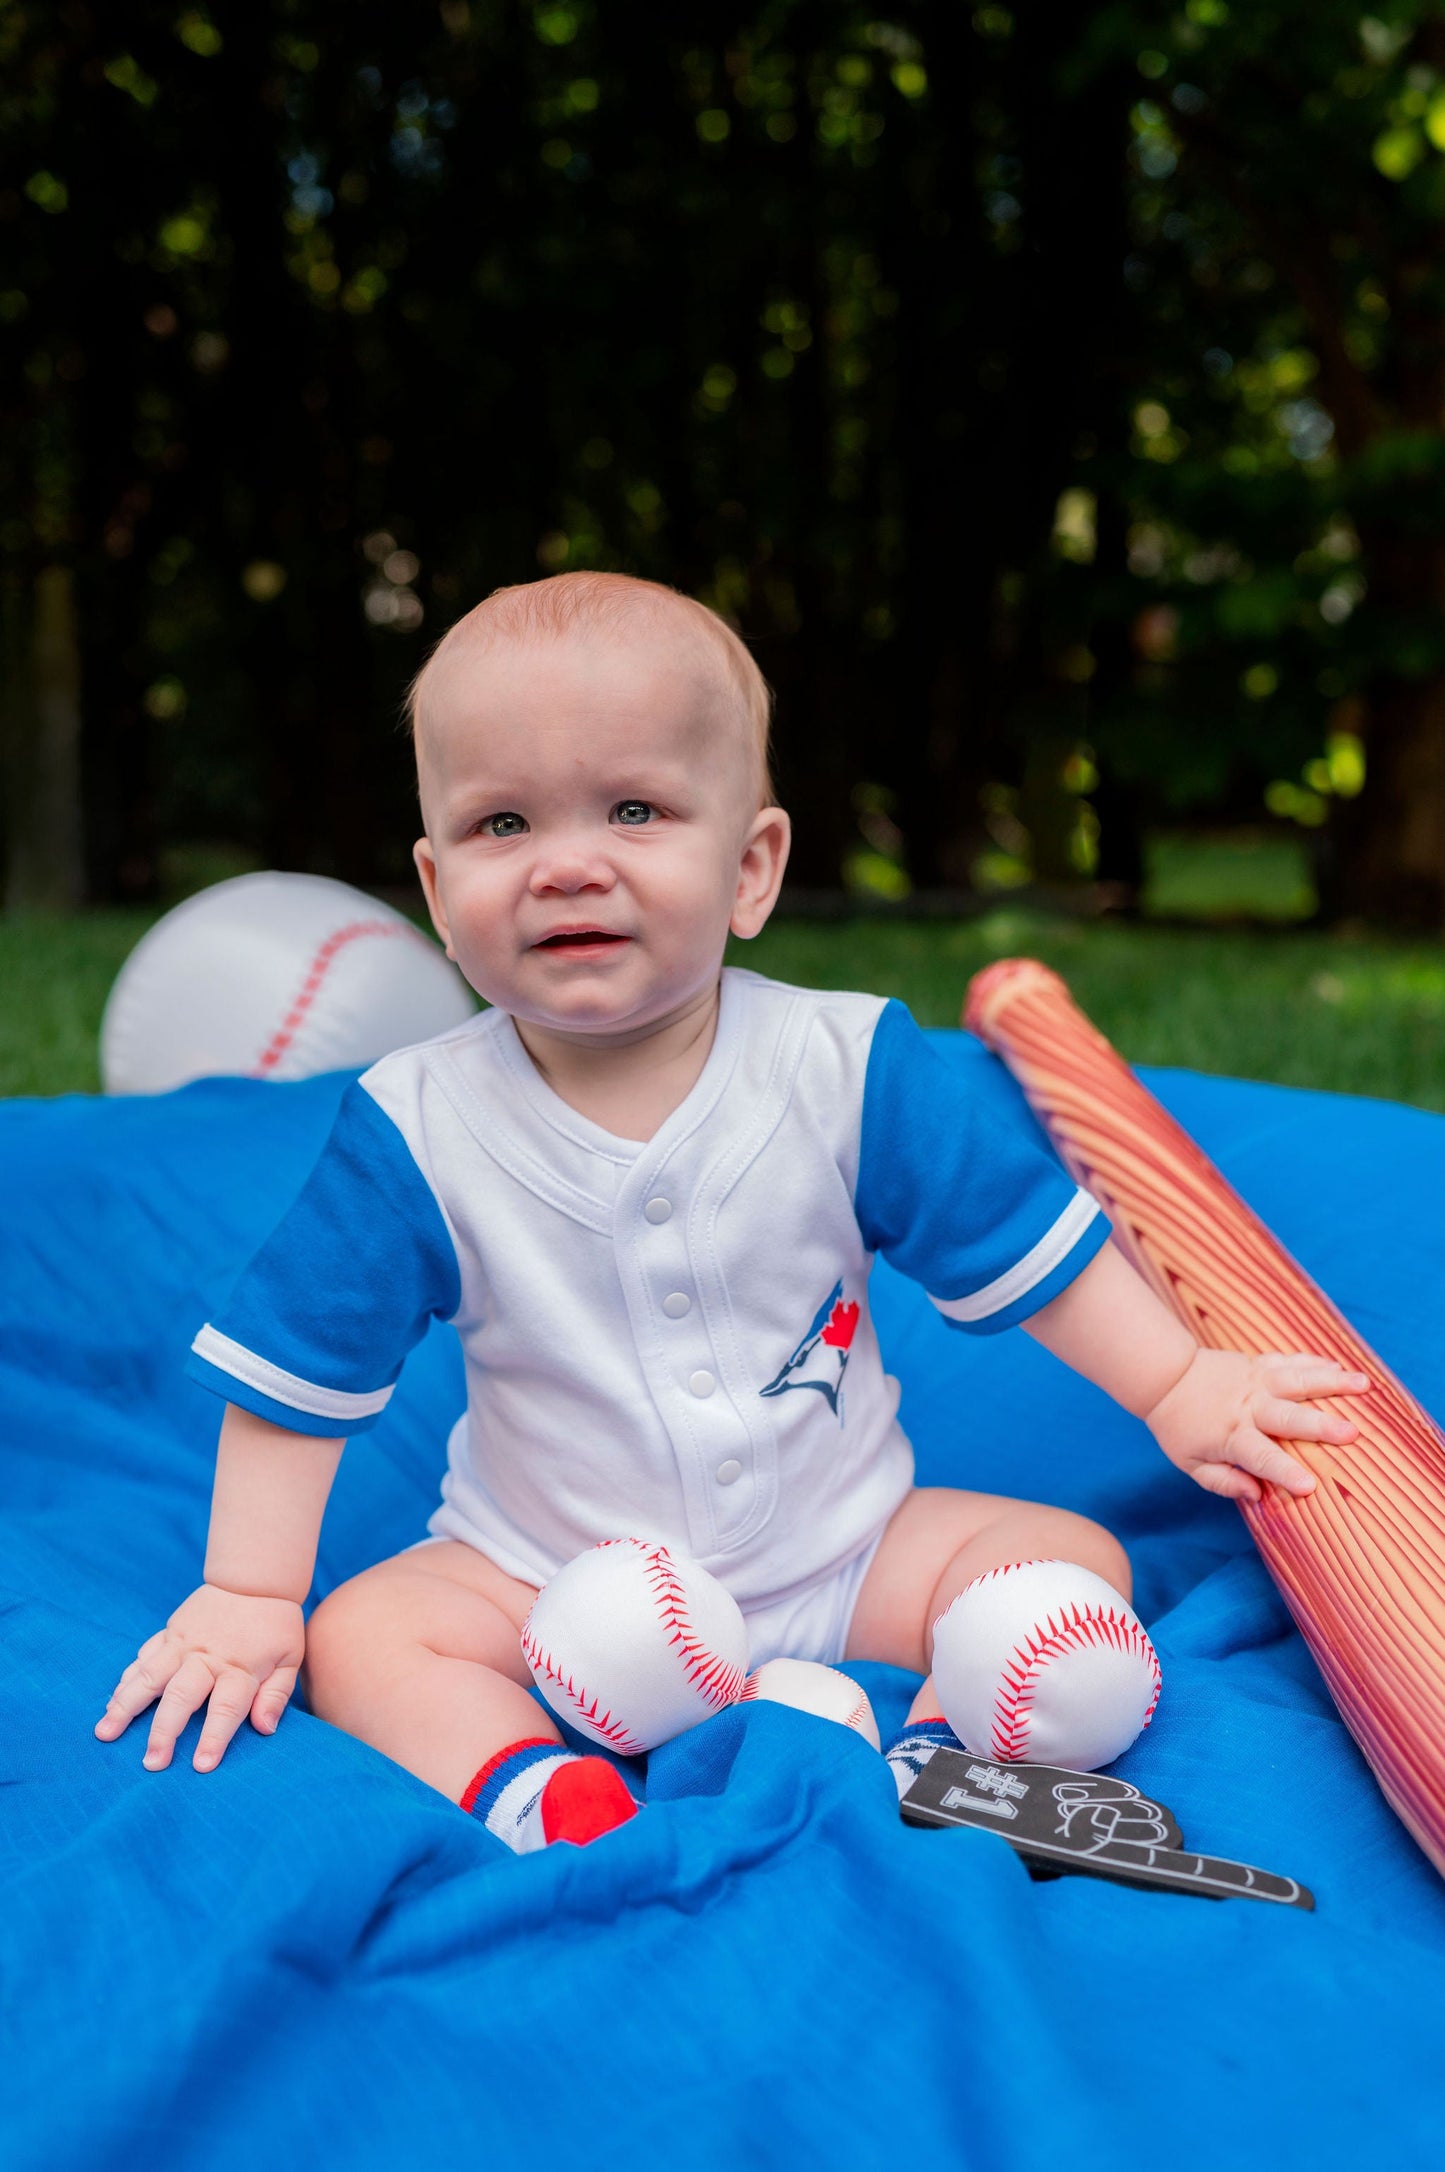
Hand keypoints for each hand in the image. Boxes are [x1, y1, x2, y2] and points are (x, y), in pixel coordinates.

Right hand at [94, 1583, 305, 1772]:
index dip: (213, 1738)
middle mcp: (207, 1657)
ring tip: (105, 1733)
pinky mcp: (170, 1633)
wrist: (254, 1578)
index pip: (226, 1708)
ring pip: (150, 1677)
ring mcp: (184, 1644)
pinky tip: (112, 1701)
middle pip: (181, 1697)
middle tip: (151, 1763)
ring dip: (126, 1706)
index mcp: (240, 1668)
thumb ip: (276, 1695)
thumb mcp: (290, 1659)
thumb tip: (265, 1729)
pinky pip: (144, 1657)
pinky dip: (127, 1679)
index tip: (200, 1767)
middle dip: (164, 1732)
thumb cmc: (275, 1625)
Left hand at [1145, 1348, 1369, 1502]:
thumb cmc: (1179, 1426)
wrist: (1165, 1376)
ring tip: (1363, 1385)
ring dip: (1331, 1383)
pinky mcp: (1257, 1364)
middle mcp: (1247, 1407)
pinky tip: (1338, 1367)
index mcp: (1231, 1436)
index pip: (1260, 1457)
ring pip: (1297, 1381)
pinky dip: (1313, 1363)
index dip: (1284, 1472)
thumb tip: (1256, 1496)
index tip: (1309, 1486)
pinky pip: (1288, 1362)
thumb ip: (1222, 1482)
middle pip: (1287, 1417)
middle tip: (1352, 1433)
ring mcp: (1254, 1382)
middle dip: (1320, 1426)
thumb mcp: (1190, 1463)